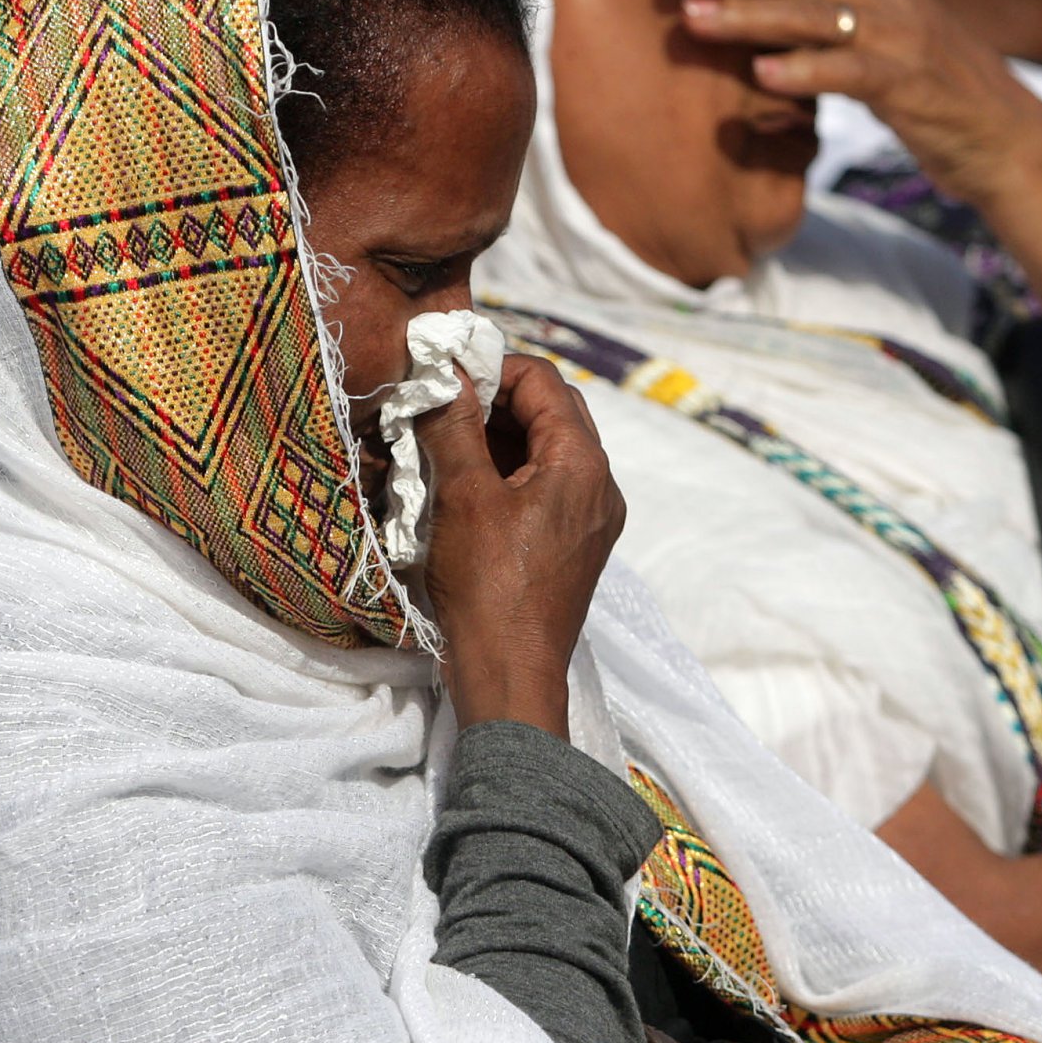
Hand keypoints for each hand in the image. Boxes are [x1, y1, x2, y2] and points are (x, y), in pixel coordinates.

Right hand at [416, 353, 625, 738]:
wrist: (510, 674)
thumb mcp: (462, 496)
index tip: (443, 376)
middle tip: (441, 406)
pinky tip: (465, 486)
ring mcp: (592, 518)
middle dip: (495, 400)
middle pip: (551, 411)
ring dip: (498, 437)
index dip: (491, 367)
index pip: (542, 381)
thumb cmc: (486, 586)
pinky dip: (508, 472)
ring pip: (547, 449)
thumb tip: (444, 372)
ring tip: (444, 444)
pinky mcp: (575, 544)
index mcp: (582, 463)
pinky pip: (547, 486)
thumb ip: (456, 425)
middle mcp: (600, 485)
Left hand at [666, 0, 1041, 203]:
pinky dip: (806, 71)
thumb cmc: (930, 86)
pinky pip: (851, 74)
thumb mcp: (883, 33)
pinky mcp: (911, 87)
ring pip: (817, 17)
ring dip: (751, 16)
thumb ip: (834, 7)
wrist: (1004, 139)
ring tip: (697, 19)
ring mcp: (905, 39)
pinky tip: (763, 75)